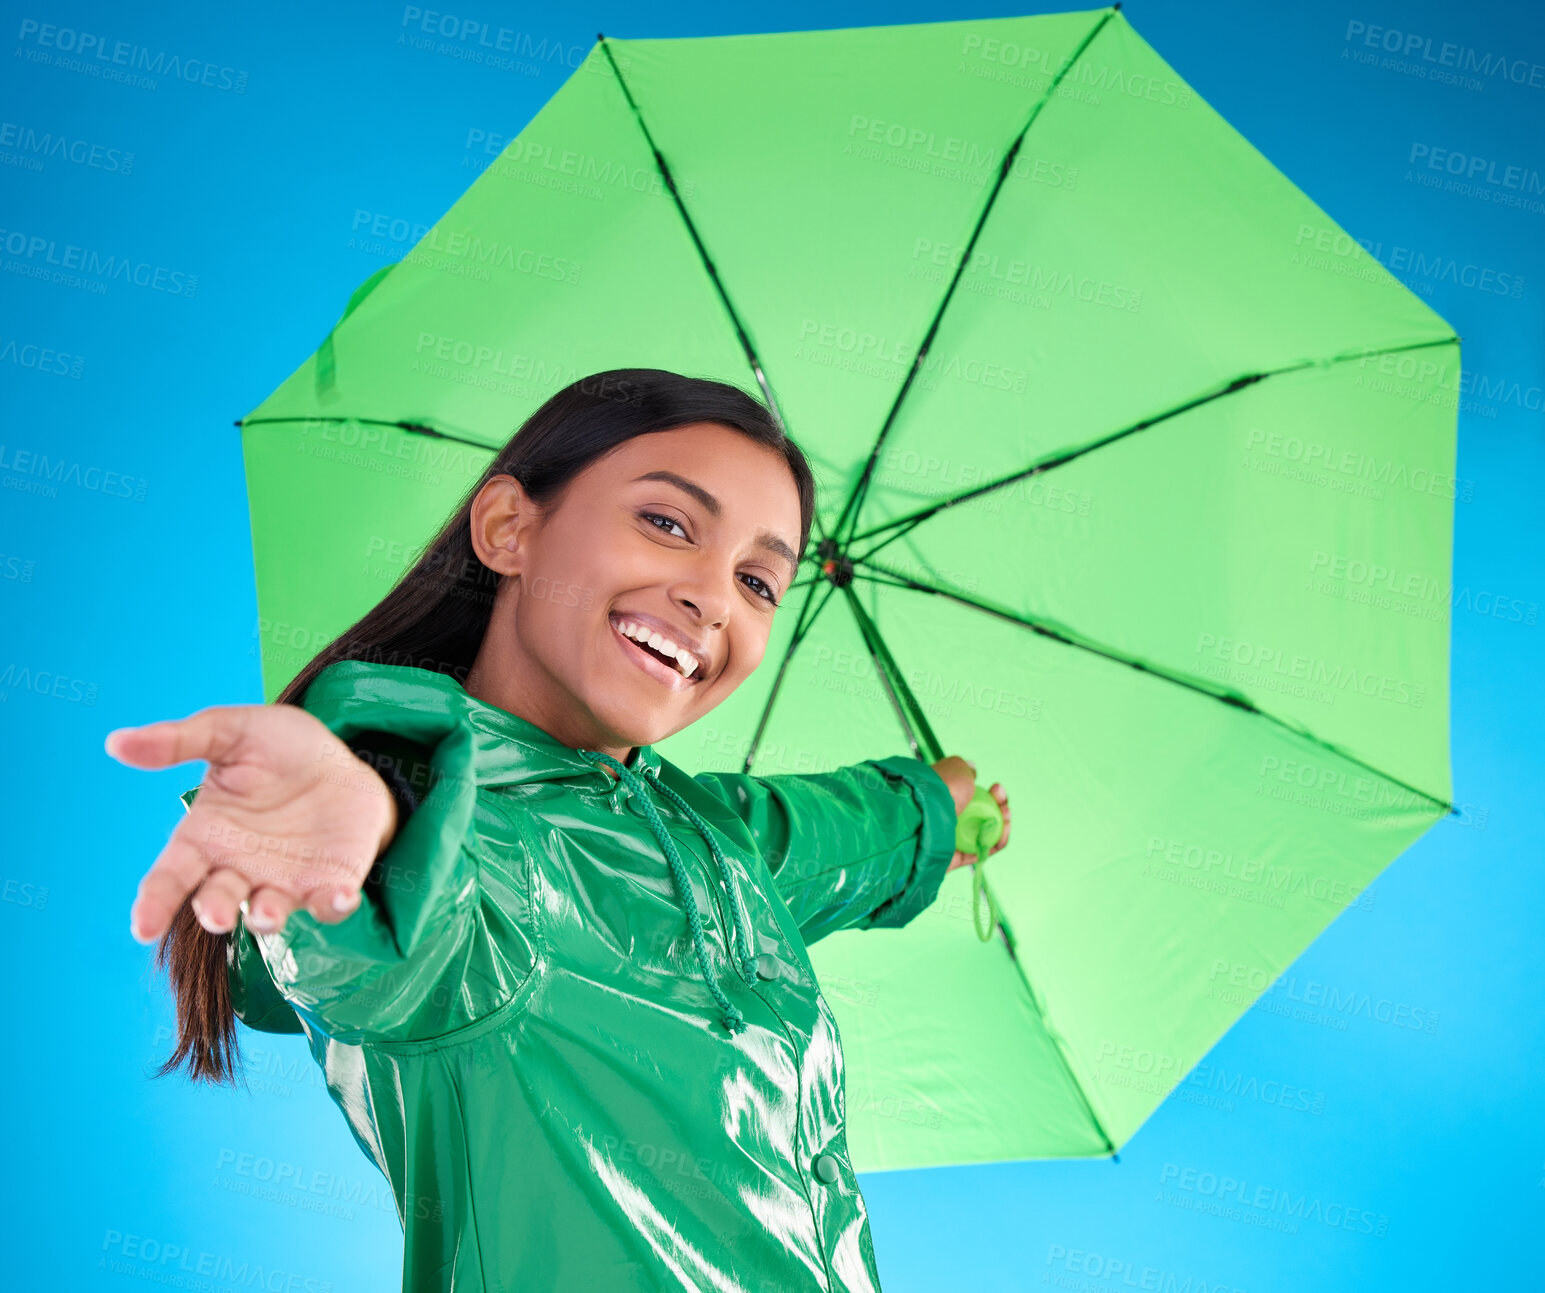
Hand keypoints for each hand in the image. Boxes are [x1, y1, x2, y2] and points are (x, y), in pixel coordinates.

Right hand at [107, 704, 398, 943]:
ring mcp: (284, 881)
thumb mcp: (231, 733)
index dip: (155, 904)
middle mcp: (239, 868)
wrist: (341, 758)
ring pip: (268, 912)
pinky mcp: (330, 882)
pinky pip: (330, 903)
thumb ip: (179, 741)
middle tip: (212, 916)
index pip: (170, 877)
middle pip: (216, 900)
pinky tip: (337, 897)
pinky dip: (333, 905)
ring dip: (265, 917)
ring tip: (264, 912)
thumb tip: (116, 742)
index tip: (143, 927)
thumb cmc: (278, 749)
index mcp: (206, 837)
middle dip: (213, 911)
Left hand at [929, 755, 1010, 873]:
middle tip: (1002, 800)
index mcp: (943, 797)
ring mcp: (950, 839)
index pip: (970, 797)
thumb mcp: (956, 769)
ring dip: (1001, 824)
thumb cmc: (942, 789)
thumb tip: (972, 770)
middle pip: (979, 816)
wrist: (925, 814)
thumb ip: (966, 770)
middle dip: (997, 807)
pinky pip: (981, 852)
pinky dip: (996, 843)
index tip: (997, 787)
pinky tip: (1004, 832)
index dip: (989, 793)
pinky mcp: (955, 858)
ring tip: (1007, 815)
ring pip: (982, 834)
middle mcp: (945, 818)